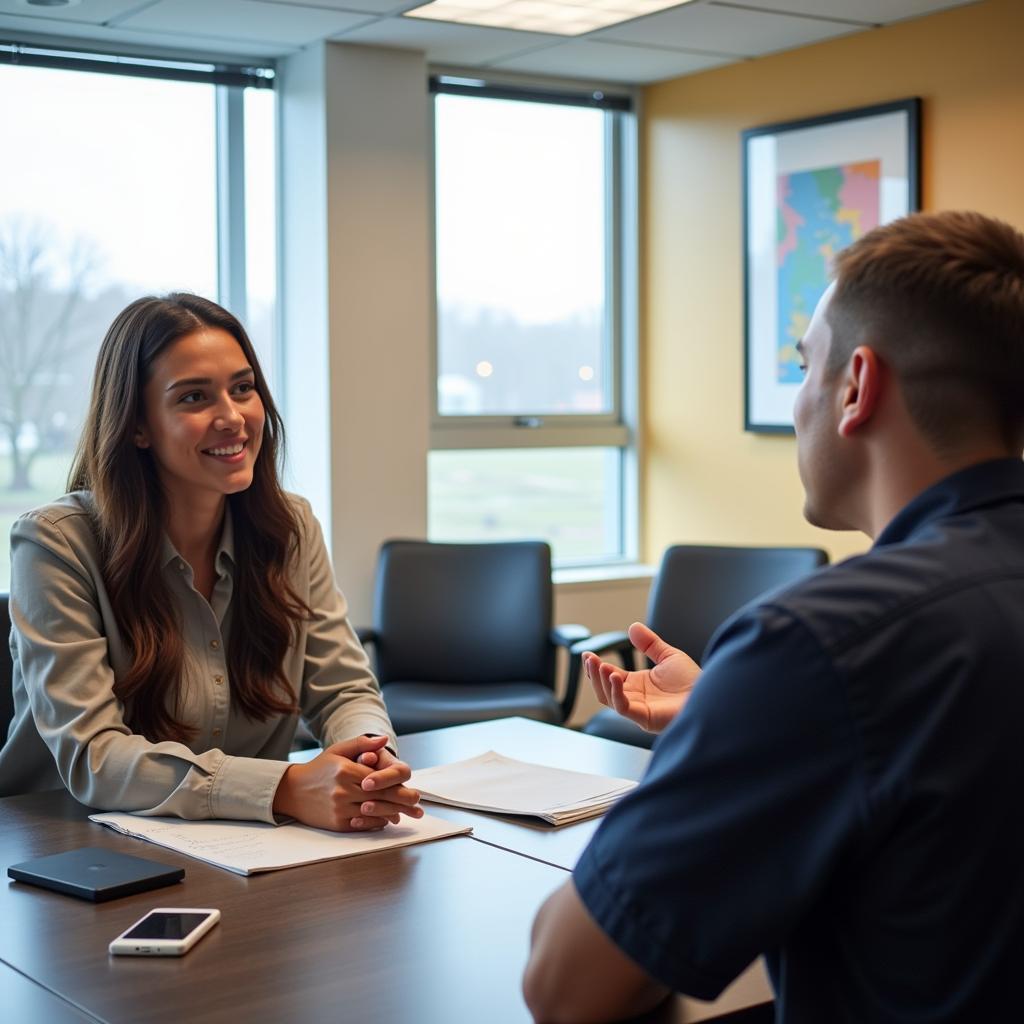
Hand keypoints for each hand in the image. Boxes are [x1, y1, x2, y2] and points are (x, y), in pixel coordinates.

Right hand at [273, 735, 422, 831]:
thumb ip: (362, 744)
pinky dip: (376, 823)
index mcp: (345, 771)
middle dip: (401, 801)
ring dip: (392, 813)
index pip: (378, 779)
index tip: (412, 787)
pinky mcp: (337, 824)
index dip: (396, 784)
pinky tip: (387, 819)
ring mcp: (339, 809)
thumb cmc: (320, 768)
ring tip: (406, 813)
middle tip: (417, 803)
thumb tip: (384, 740)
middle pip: (379, 797)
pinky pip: (362, 825)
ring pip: (373, 813)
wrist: (292, 791)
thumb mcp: (338, 750)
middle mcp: (342, 791)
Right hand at [584, 622, 700, 732]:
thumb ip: (649, 643)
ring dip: (600, 682)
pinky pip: (623, 708)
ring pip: (609, 699)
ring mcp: (639, 710)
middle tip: (590, 659)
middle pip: (604, 689)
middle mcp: (636, 699)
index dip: (597, 666)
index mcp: (638, 686)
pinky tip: (614, 676)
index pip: (610, 677)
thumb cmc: (693, 682)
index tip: (588, 654)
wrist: (711, 694)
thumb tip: (633, 627)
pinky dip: (615, 693)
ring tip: (599, 664)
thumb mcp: (668, 656)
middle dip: (594, 674)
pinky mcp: (646, 718)